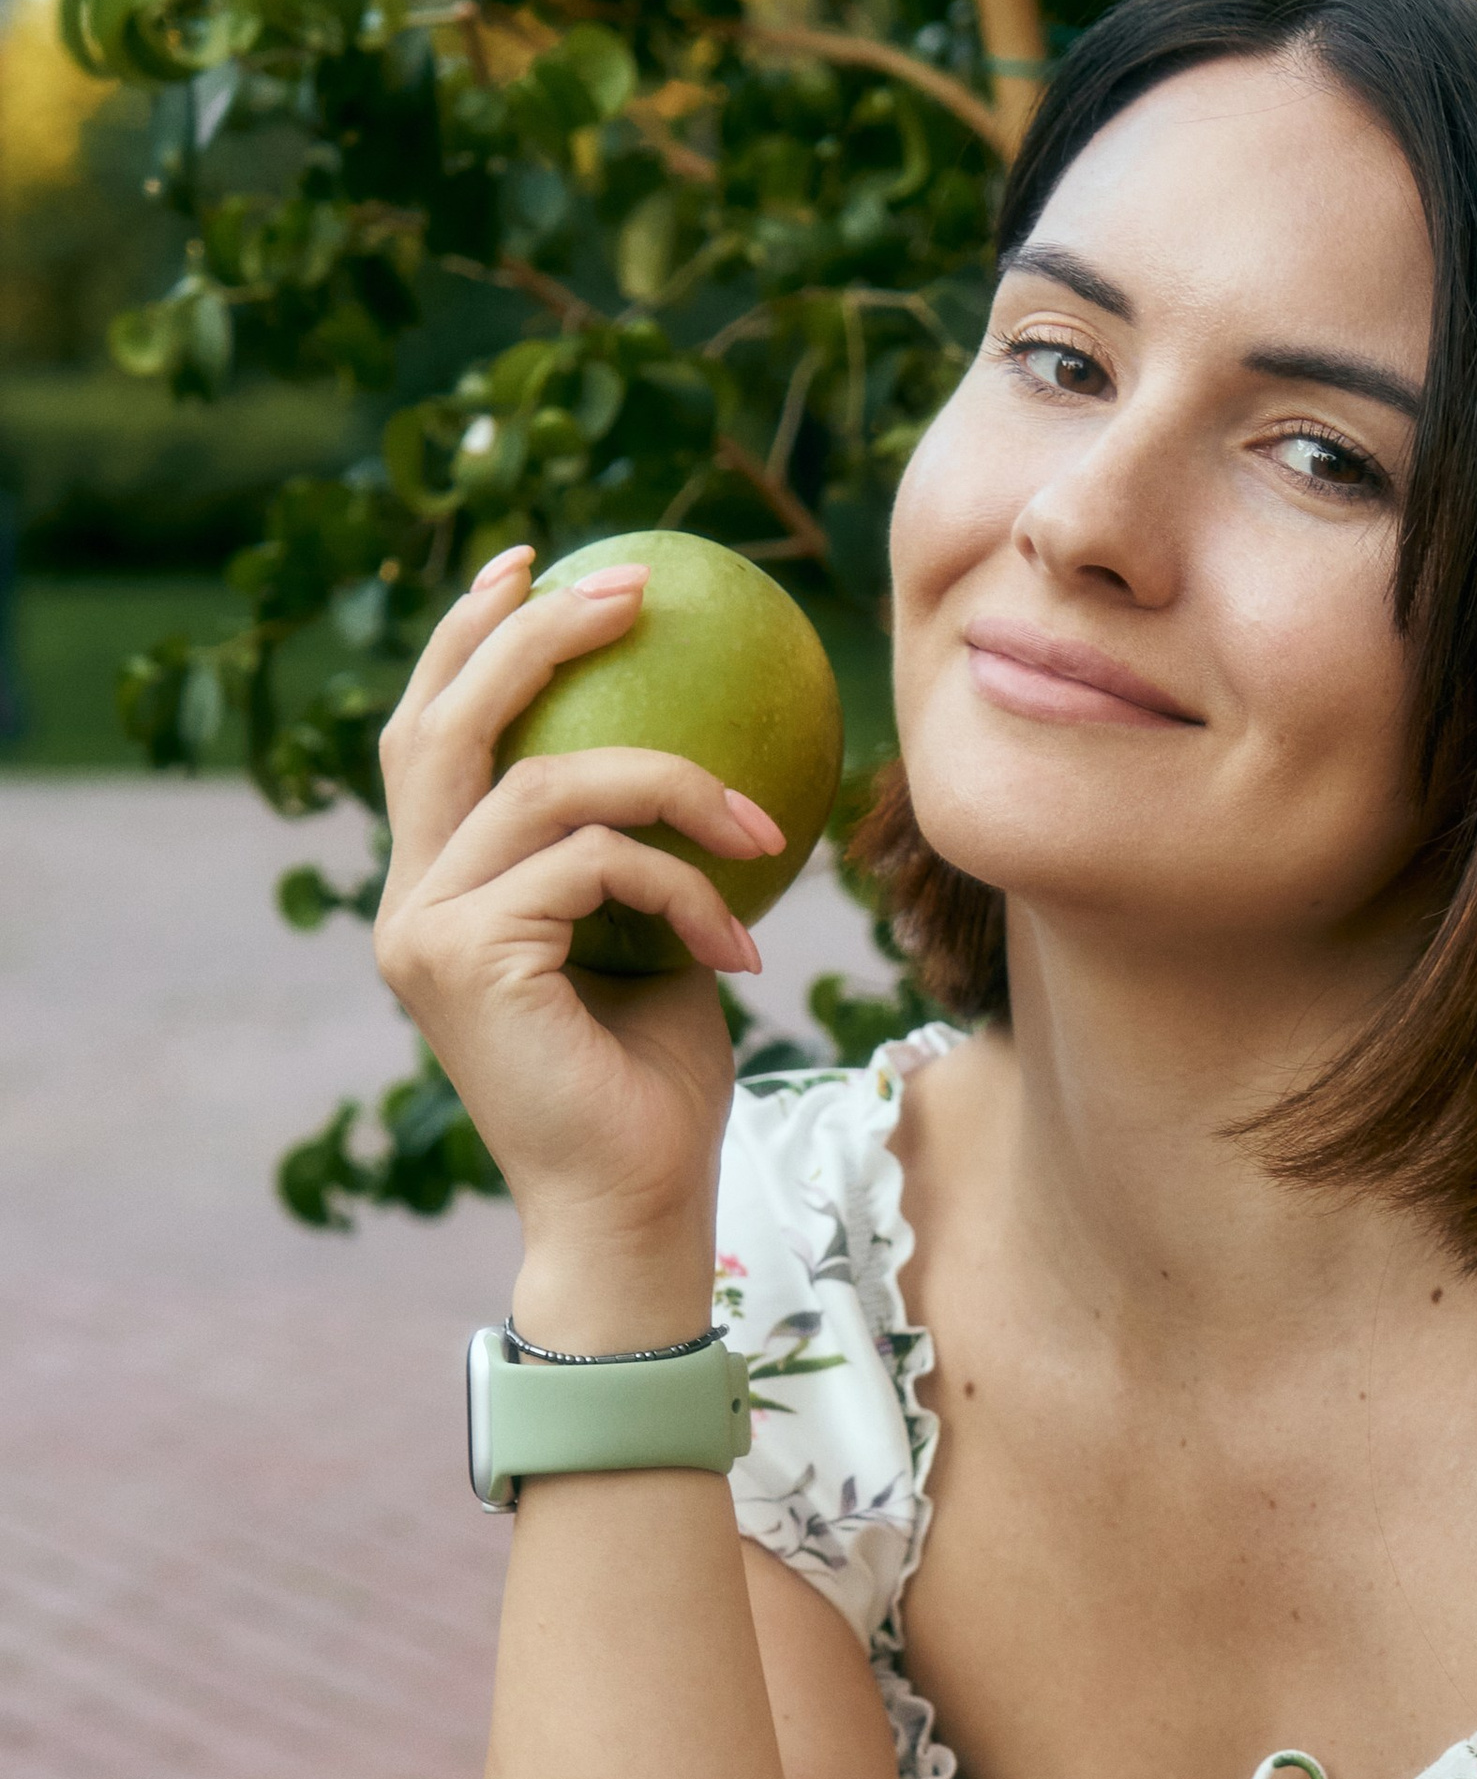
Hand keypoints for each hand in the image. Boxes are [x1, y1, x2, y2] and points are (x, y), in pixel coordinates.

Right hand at [374, 544, 788, 1335]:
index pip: (433, 736)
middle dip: (534, 636)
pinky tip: (741, 946)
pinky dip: (681, 886)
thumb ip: (637, 860)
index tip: (536, 568)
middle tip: (630, 587)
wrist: (637, 1210)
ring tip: (763, 823)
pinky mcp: (464, 958)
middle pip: (447, 724)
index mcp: (440, 894)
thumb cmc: (656, 1092)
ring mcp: (423, 930)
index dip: (470, 640)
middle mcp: (411, 903)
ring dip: (674, 785)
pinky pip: (593, 865)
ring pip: (544, 787)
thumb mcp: (655, 947)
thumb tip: (709, 759)